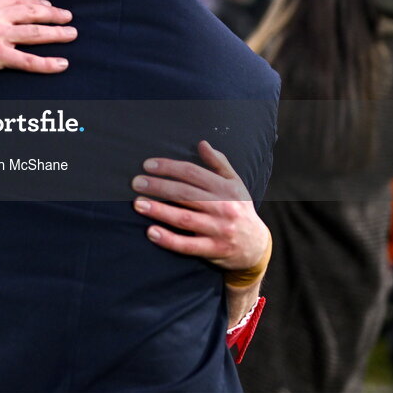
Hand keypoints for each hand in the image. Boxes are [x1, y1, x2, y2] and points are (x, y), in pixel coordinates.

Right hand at [0, 0, 75, 83]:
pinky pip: (28, 61)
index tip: (48, 7)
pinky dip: (48, 63)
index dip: (35, 4)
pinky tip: (62, 64)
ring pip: (36, 34)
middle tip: (68, 17)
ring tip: (72, 35)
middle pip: (32, 14)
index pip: (17, 1)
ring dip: (58, 34)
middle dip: (53, 15)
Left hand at [132, 140, 269, 271]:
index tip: (147, 165)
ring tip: (138, 204)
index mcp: (225, 188)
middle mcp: (223, 207)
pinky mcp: (214, 249)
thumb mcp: (235, 183)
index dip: (168, 167)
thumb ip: (219, 163)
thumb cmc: (240, 209)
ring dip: (159, 210)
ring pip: (184, 218)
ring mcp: (218, 229)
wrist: (257, 246)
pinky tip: (150, 232)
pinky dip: (169, 240)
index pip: (192, 173)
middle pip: (185, 193)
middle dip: (158, 187)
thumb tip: (202, 143)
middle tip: (135, 183)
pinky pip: (188, 245)